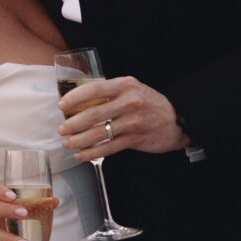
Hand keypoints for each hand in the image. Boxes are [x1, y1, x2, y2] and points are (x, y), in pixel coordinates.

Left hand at [59, 76, 189, 157]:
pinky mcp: (135, 139)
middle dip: (72, 124)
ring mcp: (132, 122)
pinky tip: (82, 155)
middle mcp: (129, 102)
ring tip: (68, 143)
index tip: (62, 106)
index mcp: (124, 85)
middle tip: (61, 130)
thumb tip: (80, 101)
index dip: (73, 98)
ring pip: (98, 133)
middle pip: (92, 114)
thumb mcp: (132, 89)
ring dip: (78, 140)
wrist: (178, 119)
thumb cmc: (149, 103)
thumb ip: (110, 92)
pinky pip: (108, 148)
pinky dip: (92, 153)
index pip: (92, 89)